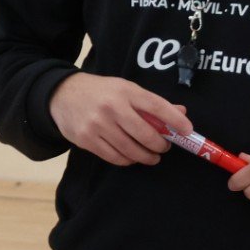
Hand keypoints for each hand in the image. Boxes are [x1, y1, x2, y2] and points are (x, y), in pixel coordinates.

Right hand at [49, 72, 192, 166]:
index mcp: (125, 91)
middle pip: (146, 135)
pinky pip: (115, 158)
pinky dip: (128, 160)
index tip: (188, 130)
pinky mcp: (87, 140)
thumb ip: (151, 103)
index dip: (175, 120)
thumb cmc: (100, 92)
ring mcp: (98, 125)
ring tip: (150, 155)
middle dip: (160, 145)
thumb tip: (181, 113)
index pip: (157, 106)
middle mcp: (112, 107)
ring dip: (146, 157)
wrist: (62, 95)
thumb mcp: (125, 89)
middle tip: (164, 147)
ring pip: (132, 150)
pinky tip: (131, 156)